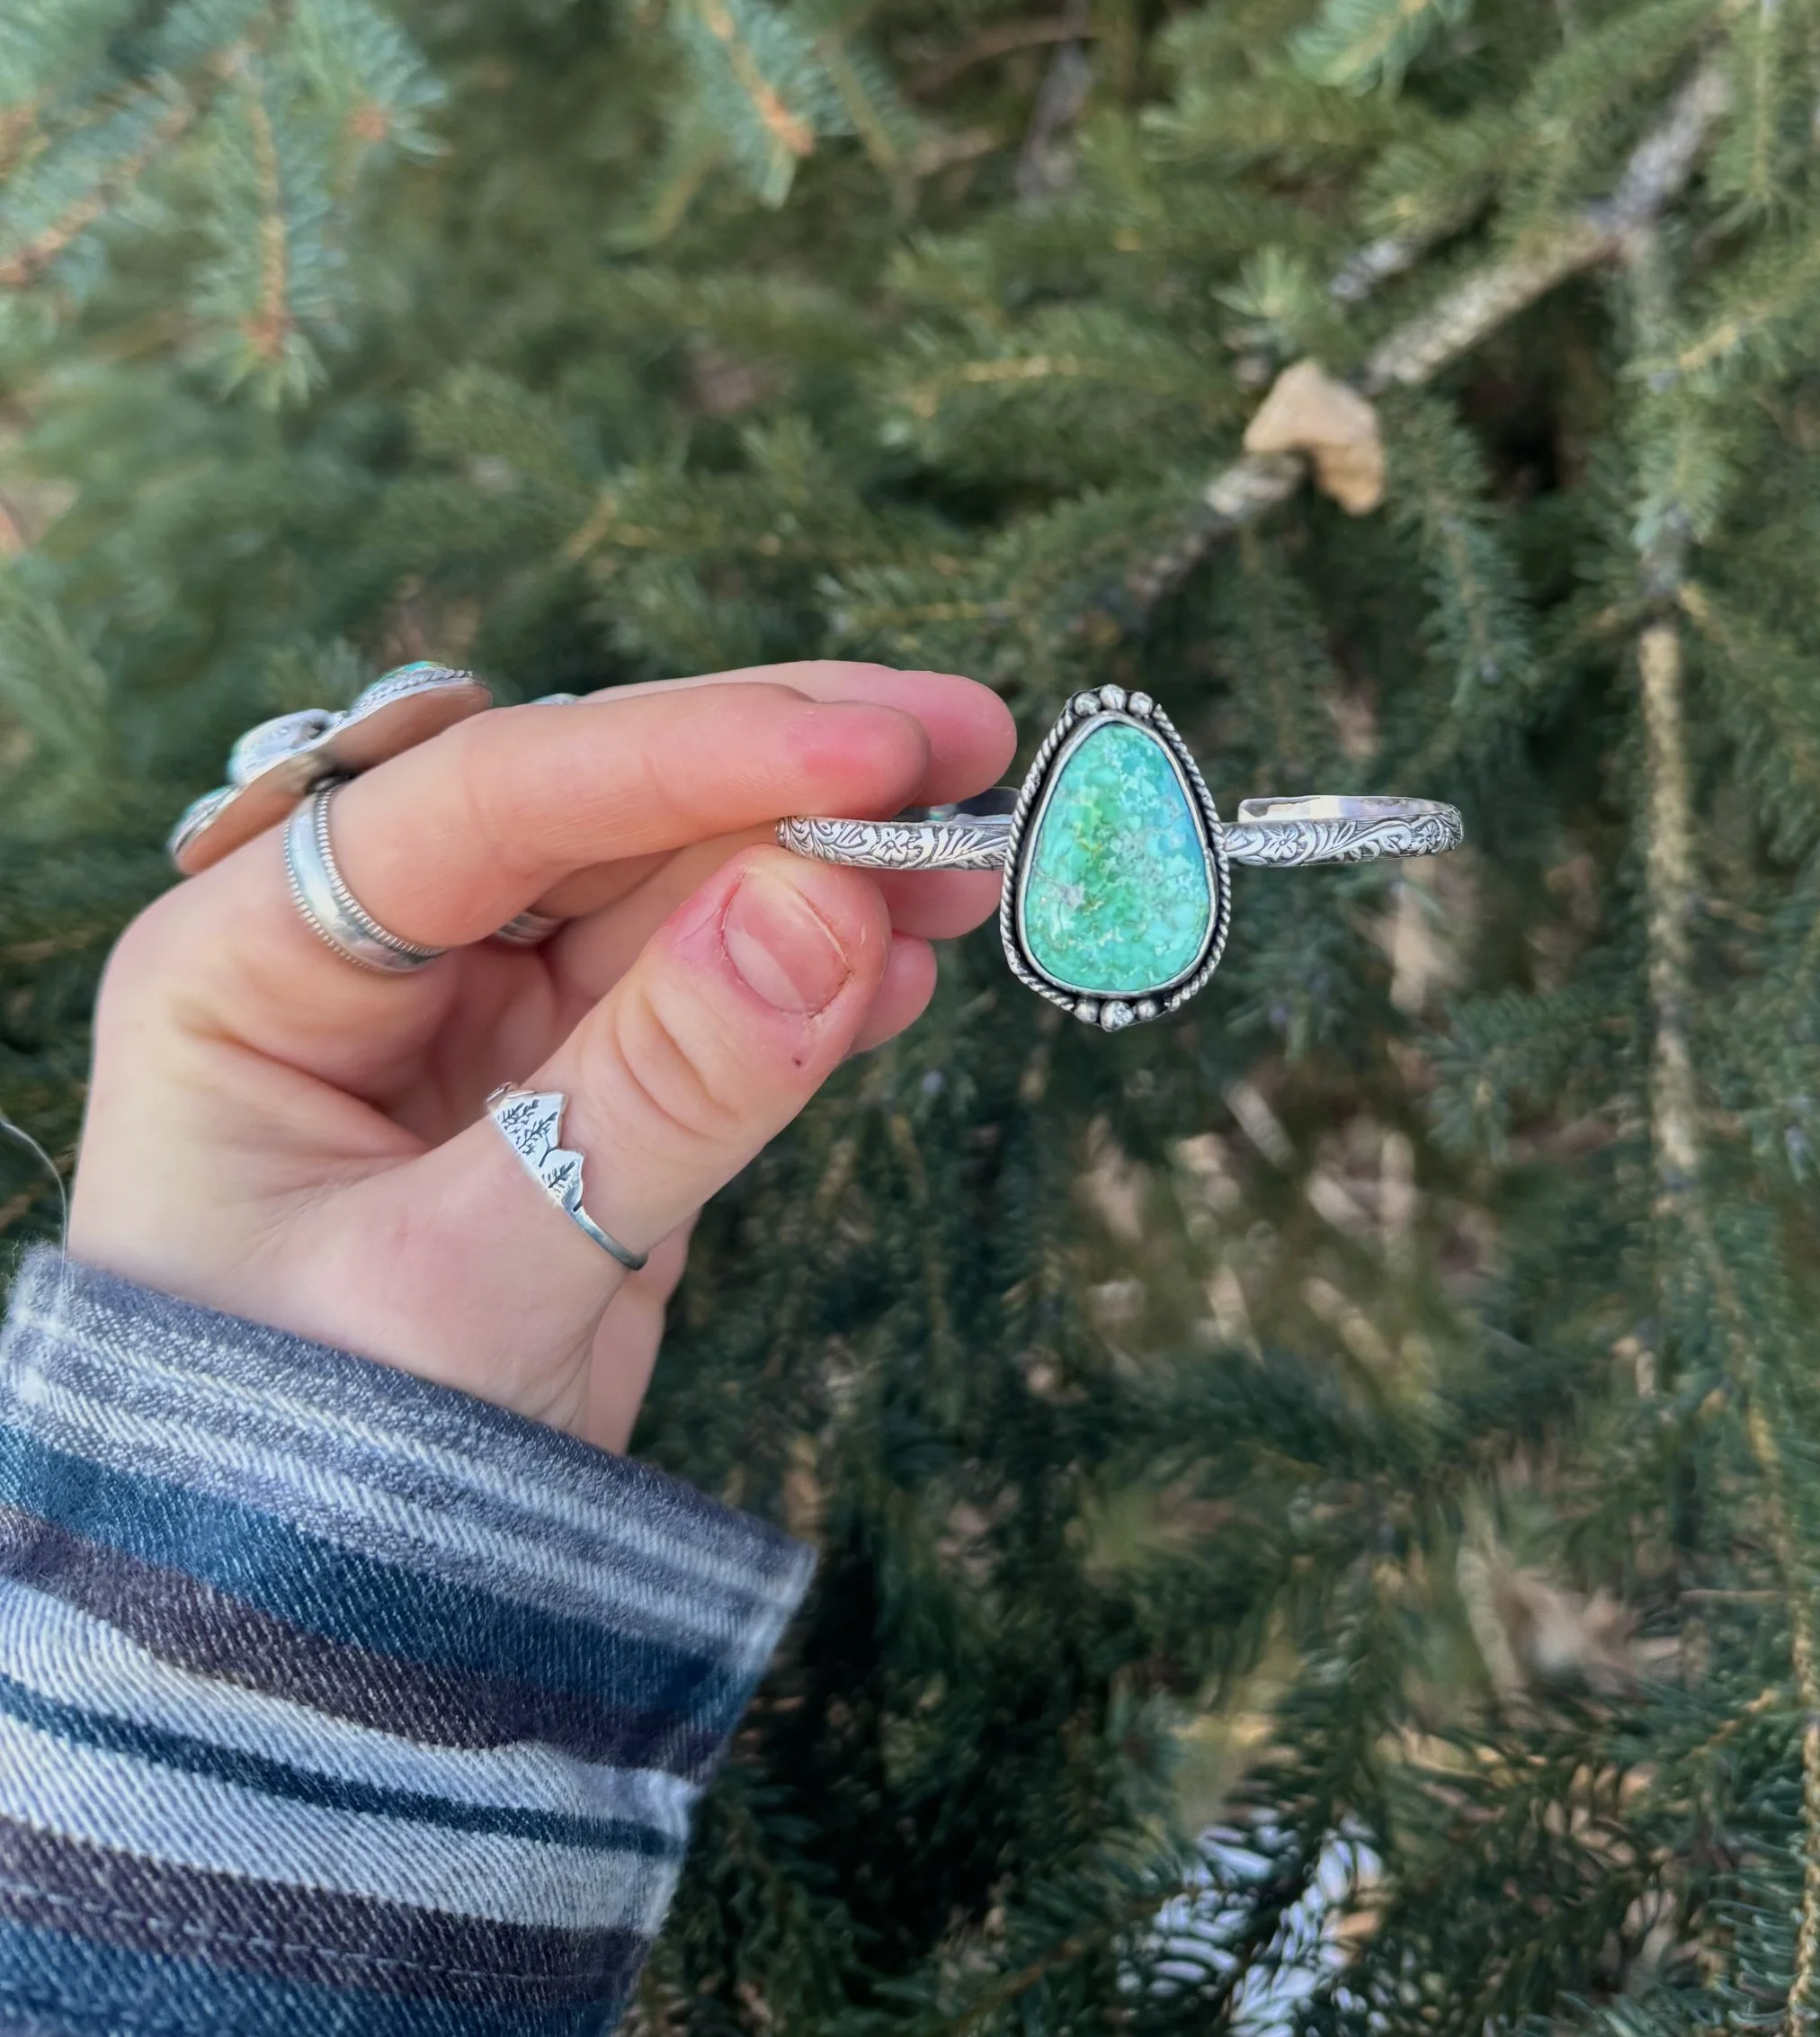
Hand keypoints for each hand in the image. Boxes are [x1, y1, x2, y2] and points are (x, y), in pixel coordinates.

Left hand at [67, 665, 1013, 1448]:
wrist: (307, 1676)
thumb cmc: (306, 1485)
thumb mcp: (473, 1289)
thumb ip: (656, 1091)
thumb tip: (833, 900)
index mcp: (249, 963)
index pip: (490, 797)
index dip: (692, 749)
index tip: (875, 743)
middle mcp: (360, 962)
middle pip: (596, 810)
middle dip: (782, 776)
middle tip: (964, 742)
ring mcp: (475, 1026)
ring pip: (674, 888)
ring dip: (826, 863)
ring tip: (973, 857)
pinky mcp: (576, 1098)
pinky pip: (713, 994)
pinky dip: (819, 971)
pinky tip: (912, 965)